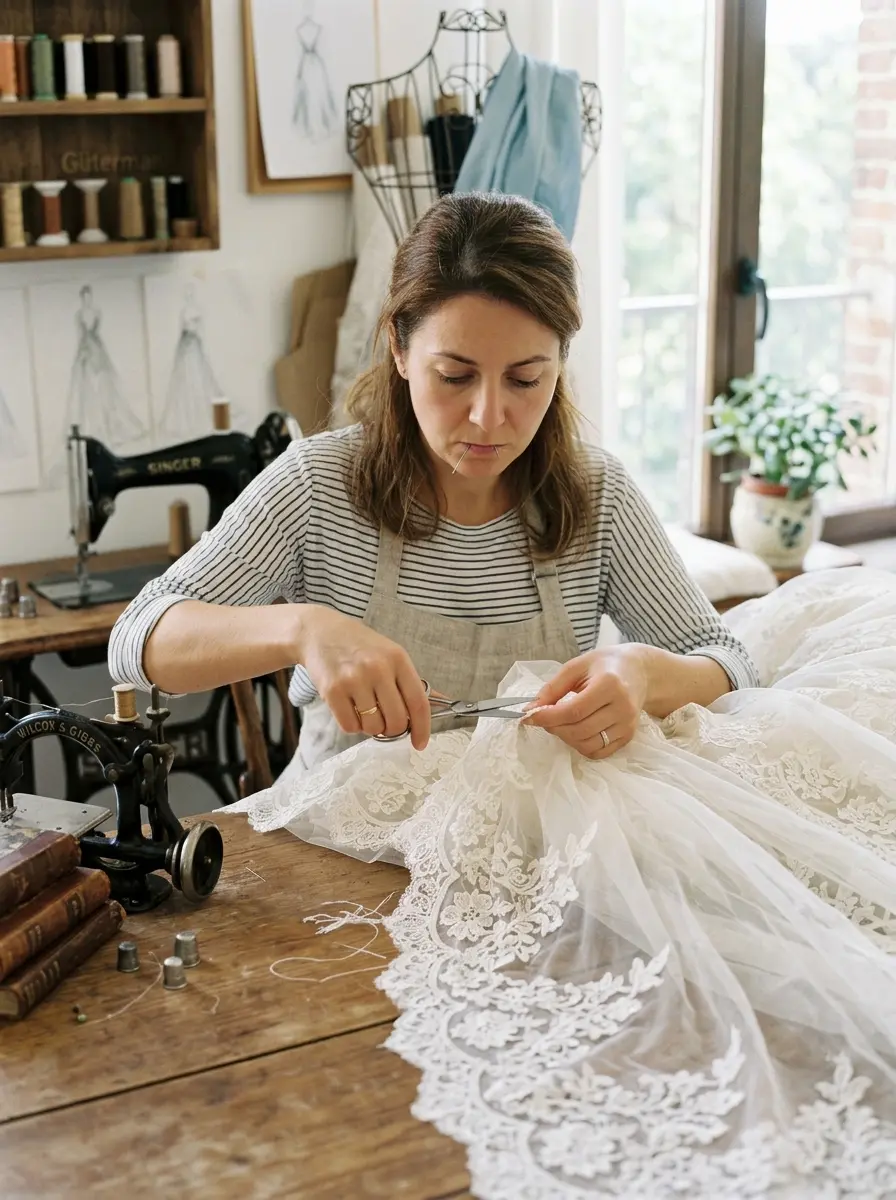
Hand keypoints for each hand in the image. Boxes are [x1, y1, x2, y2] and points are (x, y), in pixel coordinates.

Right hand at [295, 606, 430, 748]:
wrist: (319, 632)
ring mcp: (354, 679)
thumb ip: (411, 681)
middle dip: (393, 729)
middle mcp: (378, 668)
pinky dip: (352, 726)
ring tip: (364, 710)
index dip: (423, 728)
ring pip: (373, 727)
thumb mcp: (391, 654)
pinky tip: (349, 709)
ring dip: (371, 727)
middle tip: (385, 722)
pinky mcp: (332, 690)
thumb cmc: (360, 646)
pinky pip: (350, 726)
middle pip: (397, 720)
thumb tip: (442, 702)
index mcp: (398, 659)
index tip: (420, 743)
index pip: (419, 702)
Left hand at [521, 646, 648, 757]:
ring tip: (560, 723)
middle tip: (543, 718)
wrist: (639, 671)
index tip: (529, 716)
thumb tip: (531, 709)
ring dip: (566, 738)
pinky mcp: (628, 736)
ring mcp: (627, 725)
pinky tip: (575, 731)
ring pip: (588, 744)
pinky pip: (599, 752)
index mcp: (609, 684)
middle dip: (554, 727)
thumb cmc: (605, 665)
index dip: (548, 717)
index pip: (574, 710)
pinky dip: (581, 746)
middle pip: (580, 730)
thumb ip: (552, 688)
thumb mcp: (576, 667)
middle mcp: (622, 707)